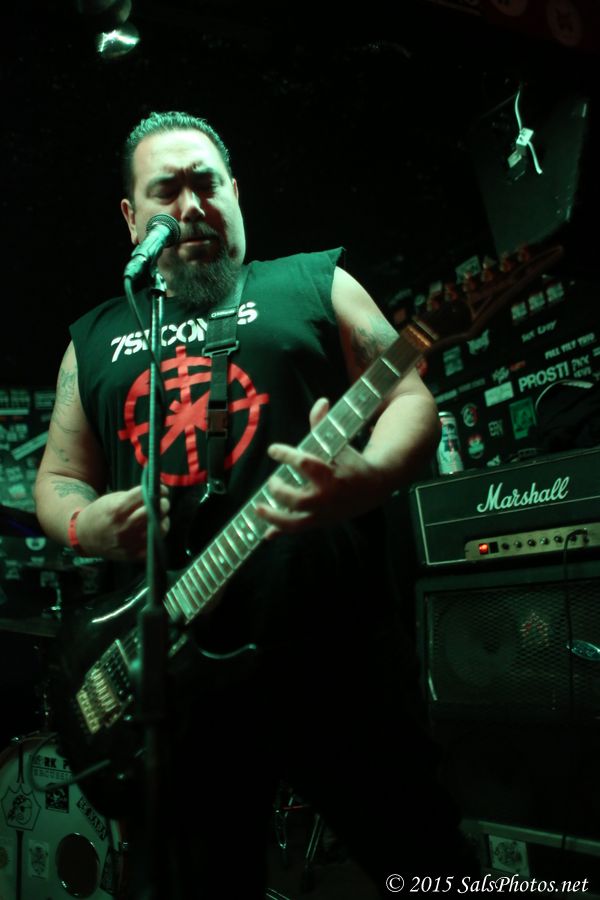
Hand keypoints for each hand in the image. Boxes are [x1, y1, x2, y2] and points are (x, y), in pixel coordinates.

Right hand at [75, 484, 169, 560]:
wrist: (85, 536)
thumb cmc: (101, 514)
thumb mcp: (112, 499)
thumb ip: (133, 496)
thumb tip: (156, 491)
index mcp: (117, 509)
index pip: (145, 496)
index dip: (157, 491)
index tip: (163, 490)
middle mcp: (124, 526)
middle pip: (153, 512)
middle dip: (163, 505)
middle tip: (163, 503)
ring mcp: (129, 542)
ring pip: (158, 529)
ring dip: (163, 520)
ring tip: (160, 517)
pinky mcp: (132, 555)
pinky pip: (153, 545)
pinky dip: (157, 536)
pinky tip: (154, 530)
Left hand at [255, 398, 384, 536]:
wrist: (375, 488)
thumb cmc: (352, 462)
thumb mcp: (340, 443)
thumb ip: (324, 425)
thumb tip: (320, 402)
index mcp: (331, 474)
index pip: (303, 463)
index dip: (285, 455)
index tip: (273, 450)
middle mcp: (326, 496)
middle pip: (296, 498)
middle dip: (278, 490)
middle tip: (271, 480)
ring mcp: (322, 512)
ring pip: (294, 520)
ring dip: (273, 516)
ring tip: (258, 508)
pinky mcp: (320, 521)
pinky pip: (298, 530)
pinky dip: (281, 532)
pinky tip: (266, 534)